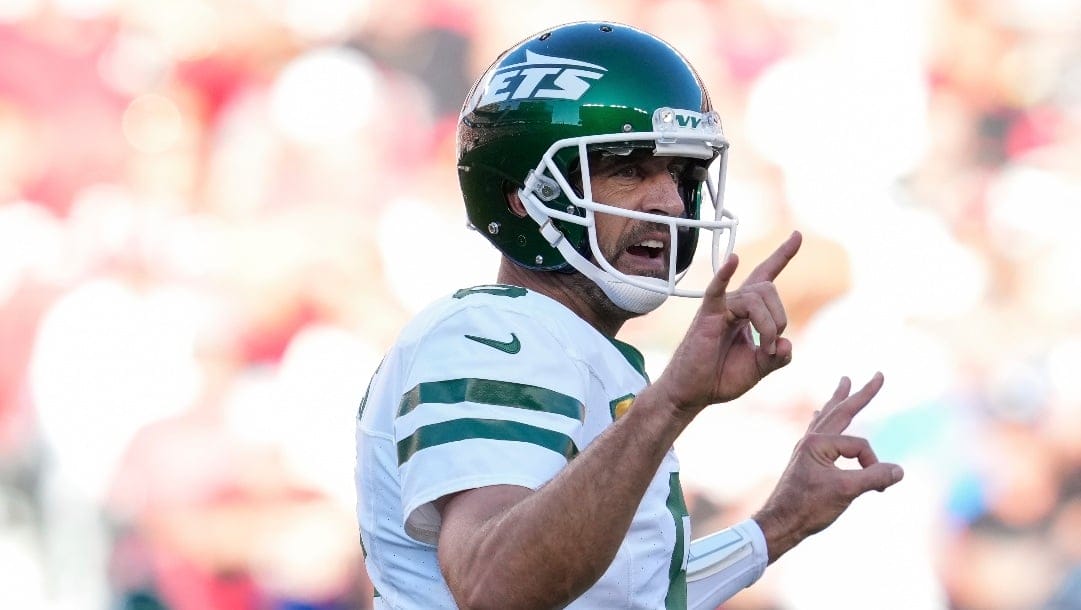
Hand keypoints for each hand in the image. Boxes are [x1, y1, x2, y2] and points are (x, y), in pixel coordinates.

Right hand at [656, 231, 801, 412]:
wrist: (692, 394)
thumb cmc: (719, 378)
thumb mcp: (757, 369)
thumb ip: (777, 357)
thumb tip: (787, 343)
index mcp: (747, 312)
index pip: (766, 276)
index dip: (782, 255)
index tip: (797, 235)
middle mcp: (734, 303)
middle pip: (769, 289)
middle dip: (780, 318)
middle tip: (772, 348)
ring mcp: (720, 307)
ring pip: (756, 298)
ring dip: (769, 325)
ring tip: (764, 349)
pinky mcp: (707, 316)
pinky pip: (717, 290)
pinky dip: (724, 273)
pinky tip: (733, 260)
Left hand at [753, 372, 904, 562]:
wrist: (781, 522)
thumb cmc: (808, 507)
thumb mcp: (846, 491)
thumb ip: (873, 477)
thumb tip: (899, 470)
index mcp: (818, 443)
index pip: (860, 446)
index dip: (873, 465)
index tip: (878, 488)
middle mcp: (811, 440)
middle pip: (841, 411)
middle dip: (860, 394)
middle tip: (877, 375)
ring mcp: (807, 448)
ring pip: (828, 417)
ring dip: (839, 400)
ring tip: (844, 382)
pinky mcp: (805, 458)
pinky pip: (818, 430)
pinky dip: (825, 419)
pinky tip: (819, 415)